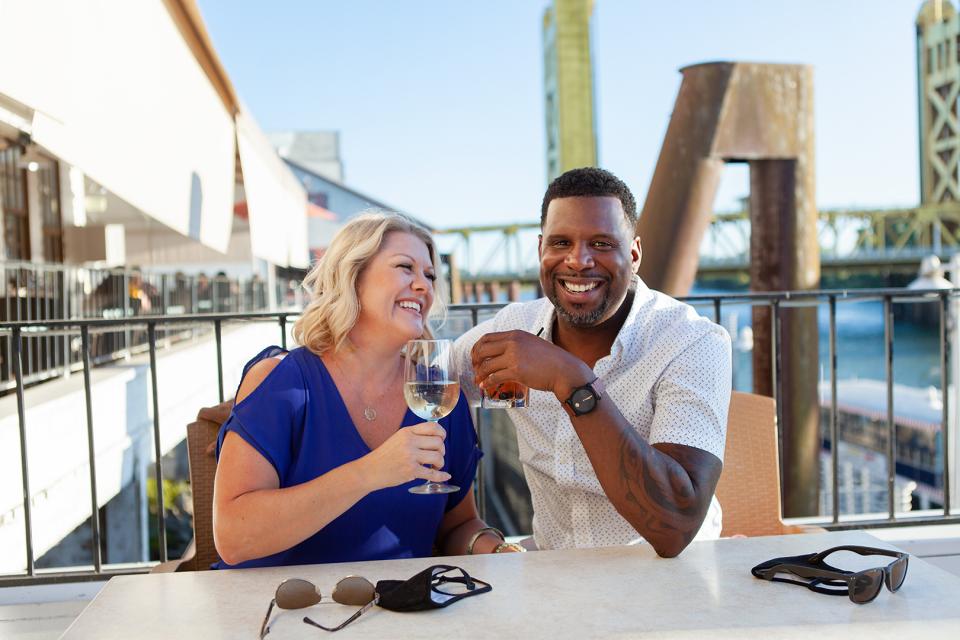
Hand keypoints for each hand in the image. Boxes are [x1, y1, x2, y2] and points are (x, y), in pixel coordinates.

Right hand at [360, 422, 450, 488]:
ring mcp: (410, 457)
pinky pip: (433, 474)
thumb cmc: (384, 456)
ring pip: (438, 457)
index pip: (433, 427)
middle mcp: (410, 442)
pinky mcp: (411, 471)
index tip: (442, 439)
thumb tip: (435, 439)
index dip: (442, 433)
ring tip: (434, 466)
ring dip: (440, 463)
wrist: (369, 470)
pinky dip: (441, 476)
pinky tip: (445, 476)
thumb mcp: (397, 439)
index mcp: (407, 432)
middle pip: (438, 442)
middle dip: (442, 450)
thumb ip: (414, 437)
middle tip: (436, 456)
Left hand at [470, 330, 592, 399]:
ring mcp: (514, 357)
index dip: (477, 348)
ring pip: (487, 365)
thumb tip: (500, 354)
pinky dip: (487, 382)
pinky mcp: (517, 371)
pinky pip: (494, 377)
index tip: (475, 357)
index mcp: (515, 334)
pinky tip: (485, 386)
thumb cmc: (549, 360)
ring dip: (479, 374)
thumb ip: (516, 345)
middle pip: (483, 349)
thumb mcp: (531, 344)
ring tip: (478, 380)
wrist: (564, 370)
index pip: (487, 337)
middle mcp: (513, 342)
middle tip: (475, 369)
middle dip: (475, 360)